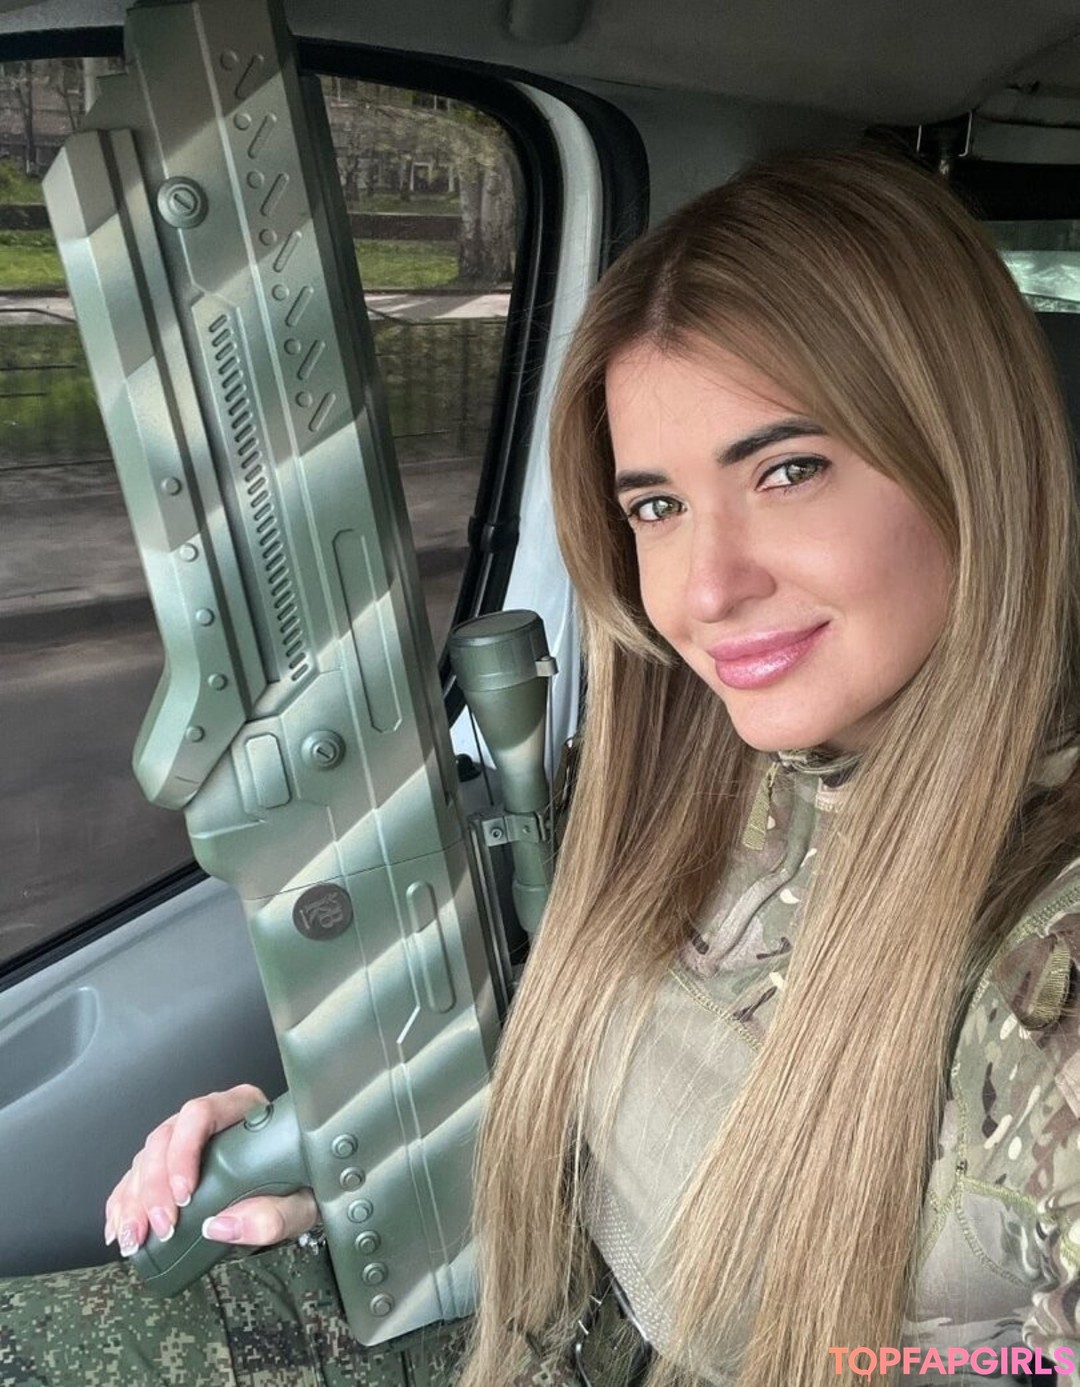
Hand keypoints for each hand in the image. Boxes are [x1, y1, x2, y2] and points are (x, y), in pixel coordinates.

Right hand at [103, 1084, 317, 1256]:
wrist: (300, 1194)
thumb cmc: (303, 1189)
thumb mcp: (301, 1205)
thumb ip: (273, 1215)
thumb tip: (221, 1225)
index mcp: (243, 1111)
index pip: (201, 1113)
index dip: (184, 1150)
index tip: (184, 1193)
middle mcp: (210, 1120)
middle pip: (165, 1137)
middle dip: (154, 1186)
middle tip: (161, 1226)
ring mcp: (185, 1141)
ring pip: (145, 1158)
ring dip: (133, 1199)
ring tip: (135, 1236)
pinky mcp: (168, 1167)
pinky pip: (135, 1179)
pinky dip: (123, 1204)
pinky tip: (119, 1228)